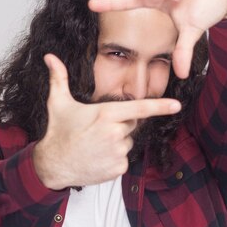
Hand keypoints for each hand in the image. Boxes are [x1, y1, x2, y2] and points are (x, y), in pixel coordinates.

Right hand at [33, 54, 181, 189]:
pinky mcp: (118, 169)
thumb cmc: (57, 132)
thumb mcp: (57, 103)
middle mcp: (115, 133)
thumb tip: (49, 57)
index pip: (139, 108)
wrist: (53, 165)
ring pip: (127, 142)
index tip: (176, 105)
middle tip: (97, 129)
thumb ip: (58, 78)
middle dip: (119, 124)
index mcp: (105, 115)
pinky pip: (124, 160)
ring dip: (116, 142)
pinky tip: (97, 157)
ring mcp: (117, 153)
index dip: (160, 106)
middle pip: (131, 124)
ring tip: (95, 144)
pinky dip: (114, 159)